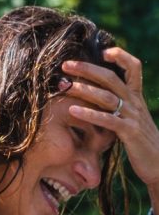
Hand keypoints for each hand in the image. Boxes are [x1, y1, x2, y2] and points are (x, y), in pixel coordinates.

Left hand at [61, 49, 158, 186]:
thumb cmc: (139, 141)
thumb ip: (117, 105)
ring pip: (107, 96)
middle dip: (87, 69)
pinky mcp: (129, 132)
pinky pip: (108, 120)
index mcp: (136, 96)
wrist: (158, 163)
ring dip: (84, 90)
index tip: (102, 51)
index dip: (121, 56)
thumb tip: (95, 95)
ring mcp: (133, 116)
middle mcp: (135, 102)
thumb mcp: (130, 118)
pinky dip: (89, 114)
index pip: (133, 67)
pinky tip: (72, 111)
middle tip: (66, 65)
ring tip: (64, 86)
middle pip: (111, 77)